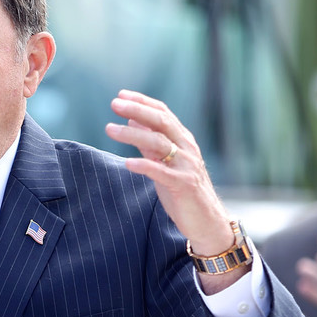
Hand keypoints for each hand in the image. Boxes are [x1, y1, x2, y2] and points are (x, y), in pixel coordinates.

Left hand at [105, 90, 243, 293]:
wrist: (207, 221)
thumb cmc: (183, 191)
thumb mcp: (164, 162)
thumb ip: (150, 142)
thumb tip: (132, 120)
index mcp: (183, 140)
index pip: (163, 113)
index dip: (142, 102)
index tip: (120, 96)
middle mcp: (187, 148)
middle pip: (161, 121)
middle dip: (137, 110)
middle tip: (114, 104)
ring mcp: (186, 165)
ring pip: (159, 143)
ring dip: (132, 134)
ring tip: (109, 129)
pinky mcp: (184, 185)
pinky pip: (161, 172)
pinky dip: (143, 165)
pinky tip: (127, 163)